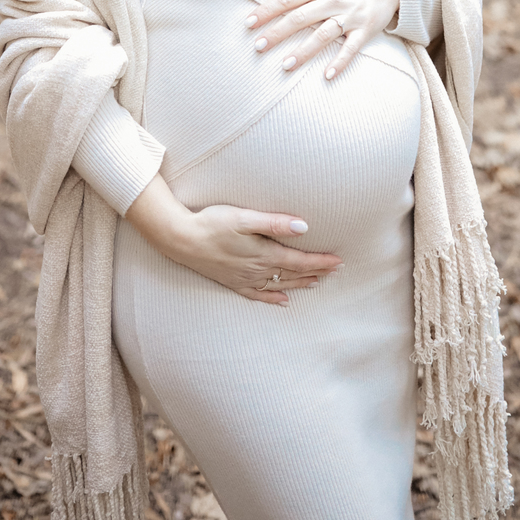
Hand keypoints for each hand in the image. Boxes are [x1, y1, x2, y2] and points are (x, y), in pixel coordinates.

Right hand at [125, 175, 341, 305]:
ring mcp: (245, 279)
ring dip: (299, 284)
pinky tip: (282, 302)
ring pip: (279, 285)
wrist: (181, 239)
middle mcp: (257, 270)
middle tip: (335, 271)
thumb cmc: (212, 223)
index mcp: (263, 254)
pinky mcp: (233, 282)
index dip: (321, 261)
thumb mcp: (244, 218)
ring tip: (316, 283)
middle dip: (316, 272)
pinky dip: (273, 299)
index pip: (299, 260)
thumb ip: (274, 223)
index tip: (339, 262)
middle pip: (293, 274)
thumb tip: (304, 227)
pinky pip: (258, 296)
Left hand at [245, 0, 400, 79]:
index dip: (267, 10)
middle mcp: (334, 0)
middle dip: (277, 33)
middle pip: (300, 18)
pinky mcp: (365, 30)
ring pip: (322, 36)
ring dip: (303, 52)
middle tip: (258, 46)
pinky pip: (351, 48)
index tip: (248, 23)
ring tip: (284, 65)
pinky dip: (340, 62)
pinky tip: (327, 75)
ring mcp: (350, 17)